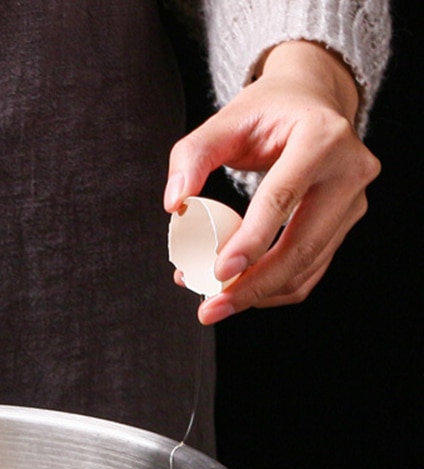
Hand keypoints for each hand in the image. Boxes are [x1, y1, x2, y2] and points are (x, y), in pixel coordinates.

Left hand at [165, 41, 380, 324]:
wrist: (312, 101)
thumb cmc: (265, 110)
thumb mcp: (225, 120)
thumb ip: (192, 156)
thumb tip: (174, 205)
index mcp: (322, 138)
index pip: (282, 199)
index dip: (250, 241)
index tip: (217, 274)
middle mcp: (349, 171)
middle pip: (301, 245)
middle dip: (253, 285)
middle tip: (209, 309)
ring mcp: (353, 201)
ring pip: (307, 267)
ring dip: (259, 292)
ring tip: (215, 301)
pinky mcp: (346, 224)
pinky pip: (310, 270)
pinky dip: (273, 288)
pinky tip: (239, 291)